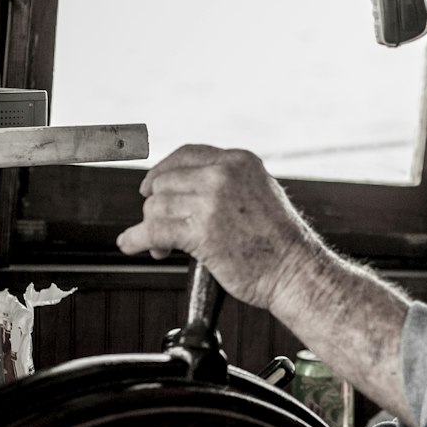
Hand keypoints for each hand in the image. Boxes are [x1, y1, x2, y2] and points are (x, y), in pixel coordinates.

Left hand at [116, 145, 320, 308]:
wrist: (297, 272)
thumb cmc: (281, 244)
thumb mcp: (261, 193)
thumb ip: (229, 184)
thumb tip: (189, 191)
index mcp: (239, 162)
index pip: (186, 155)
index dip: (162, 171)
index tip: (149, 187)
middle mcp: (223, 175)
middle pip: (165, 182)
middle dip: (157, 208)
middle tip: (160, 231)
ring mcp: (212, 201)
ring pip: (156, 206)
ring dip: (150, 228)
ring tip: (160, 248)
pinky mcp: (202, 231)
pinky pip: (154, 230)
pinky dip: (136, 239)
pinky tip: (130, 245)